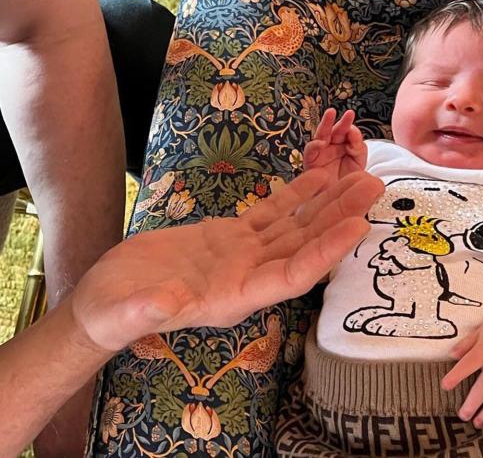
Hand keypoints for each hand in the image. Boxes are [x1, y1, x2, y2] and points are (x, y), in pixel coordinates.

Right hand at [70, 169, 381, 352]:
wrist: (107, 301)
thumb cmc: (115, 310)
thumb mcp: (128, 310)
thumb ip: (149, 308)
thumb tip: (164, 304)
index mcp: (233, 297)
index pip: (290, 275)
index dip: (324, 252)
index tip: (357, 227)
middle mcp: (248, 277)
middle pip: (304, 244)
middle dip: (340, 216)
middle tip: (375, 186)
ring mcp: (241, 255)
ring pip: (294, 225)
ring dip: (327, 201)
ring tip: (360, 174)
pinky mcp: (229, 237)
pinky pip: (270, 213)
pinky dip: (295, 194)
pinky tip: (318, 173)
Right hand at [303, 108, 367, 179]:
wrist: (338, 201)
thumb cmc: (347, 183)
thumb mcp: (359, 163)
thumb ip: (358, 147)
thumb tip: (354, 132)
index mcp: (345, 146)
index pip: (349, 133)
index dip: (353, 131)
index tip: (356, 132)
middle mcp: (332, 147)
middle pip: (336, 130)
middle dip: (342, 122)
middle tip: (349, 114)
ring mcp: (321, 152)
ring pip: (322, 134)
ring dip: (326, 123)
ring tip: (331, 113)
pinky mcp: (311, 161)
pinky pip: (311, 150)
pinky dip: (315, 145)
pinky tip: (322, 142)